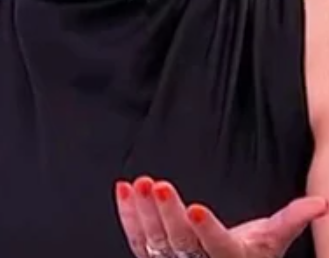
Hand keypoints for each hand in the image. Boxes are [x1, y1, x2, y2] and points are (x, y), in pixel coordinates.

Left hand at [115, 176, 326, 257]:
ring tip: (139, 183)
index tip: (195, 208)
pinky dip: (128, 215)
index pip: (219, 247)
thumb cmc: (248, 253)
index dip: (207, 230)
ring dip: (144, 210)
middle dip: (169, 214)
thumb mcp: (271, 240)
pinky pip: (137, 237)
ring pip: (155, 239)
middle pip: (181, 241)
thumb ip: (291, 220)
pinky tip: (123, 189)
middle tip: (158, 185)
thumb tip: (322, 204)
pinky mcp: (152, 255)